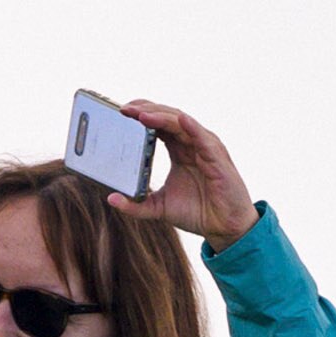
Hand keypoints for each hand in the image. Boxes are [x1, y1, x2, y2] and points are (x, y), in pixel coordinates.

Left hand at [104, 99, 258, 246]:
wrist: (225, 227)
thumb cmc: (197, 212)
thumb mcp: (159, 208)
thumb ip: (136, 204)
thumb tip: (111, 199)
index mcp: (179, 151)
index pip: (159, 125)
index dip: (141, 116)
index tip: (120, 112)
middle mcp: (192, 145)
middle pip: (168, 119)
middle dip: (146, 111)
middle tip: (124, 109)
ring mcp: (206, 149)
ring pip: (183, 124)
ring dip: (162, 116)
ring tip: (142, 113)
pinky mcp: (218, 159)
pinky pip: (204, 139)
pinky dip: (192, 128)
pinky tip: (180, 121)